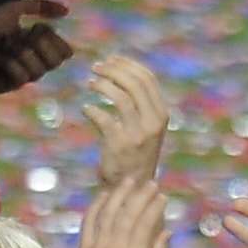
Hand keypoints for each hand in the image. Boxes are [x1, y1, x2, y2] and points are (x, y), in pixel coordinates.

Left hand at [0, 0, 73, 94]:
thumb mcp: (16, 7)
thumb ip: (41, 7)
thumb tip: (66, 10)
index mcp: (36, 46)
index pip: (63, 53)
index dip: (55, 41)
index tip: (37, 28)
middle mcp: (30, 62)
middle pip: (55, 63)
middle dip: (39, 45)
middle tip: (21, 36)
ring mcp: (17, 76)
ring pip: (37, 72)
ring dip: (20, 53)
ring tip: (3, 45)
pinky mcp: (4, 86)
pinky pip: (20, 79)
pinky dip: (9, 63)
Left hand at [70, 180, 169, 247]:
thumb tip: (166, 232)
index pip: (146, 223)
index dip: (154, 207)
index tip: (162, 197)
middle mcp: (114, 247)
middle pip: (128, 213)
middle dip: (141, 195)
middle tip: (151, 183)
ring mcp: (97, 245)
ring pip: (109, 212)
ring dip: (120, 194)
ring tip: (130, 180)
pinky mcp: (85, 245)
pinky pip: (90, 220)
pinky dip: (98, 205)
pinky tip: (106, 195)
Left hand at [83, 56, 168, 187]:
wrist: (133, 187)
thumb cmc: (135, 153)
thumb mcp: (146, 127)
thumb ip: (140, 104)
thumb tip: (120, 72)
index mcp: (161, 114)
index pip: (147, 79)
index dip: (127, 65)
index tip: (110, 59)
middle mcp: (154, 122)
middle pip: (135, 84)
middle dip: (113, 70)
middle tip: (95, 67)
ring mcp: (138, 134)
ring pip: (121, 97)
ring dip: (103, 85)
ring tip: (90, 83)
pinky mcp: (120, 145)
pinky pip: (104, 119)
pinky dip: (92, 111)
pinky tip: (86, 109)